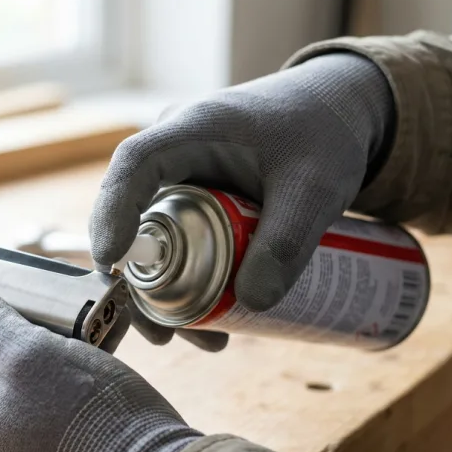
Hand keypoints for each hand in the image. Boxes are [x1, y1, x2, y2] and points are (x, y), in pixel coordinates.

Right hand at [90, 53, 394, 317]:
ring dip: (169, 291)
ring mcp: (184, 178)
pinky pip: (180, 242)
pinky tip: (220, 319)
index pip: (135, 165)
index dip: (114, 212)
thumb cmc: (324, 130)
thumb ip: (288, 240)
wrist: (339, 112)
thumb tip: (254, 302)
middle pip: (136, 216)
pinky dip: (191, 280)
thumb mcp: (315, 188)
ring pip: (158, 238)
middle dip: (143, 280)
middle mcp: (175, 153)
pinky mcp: (198, 201)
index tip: (112, 263)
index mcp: (194, 129)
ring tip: (210, 339)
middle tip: (164, 333)